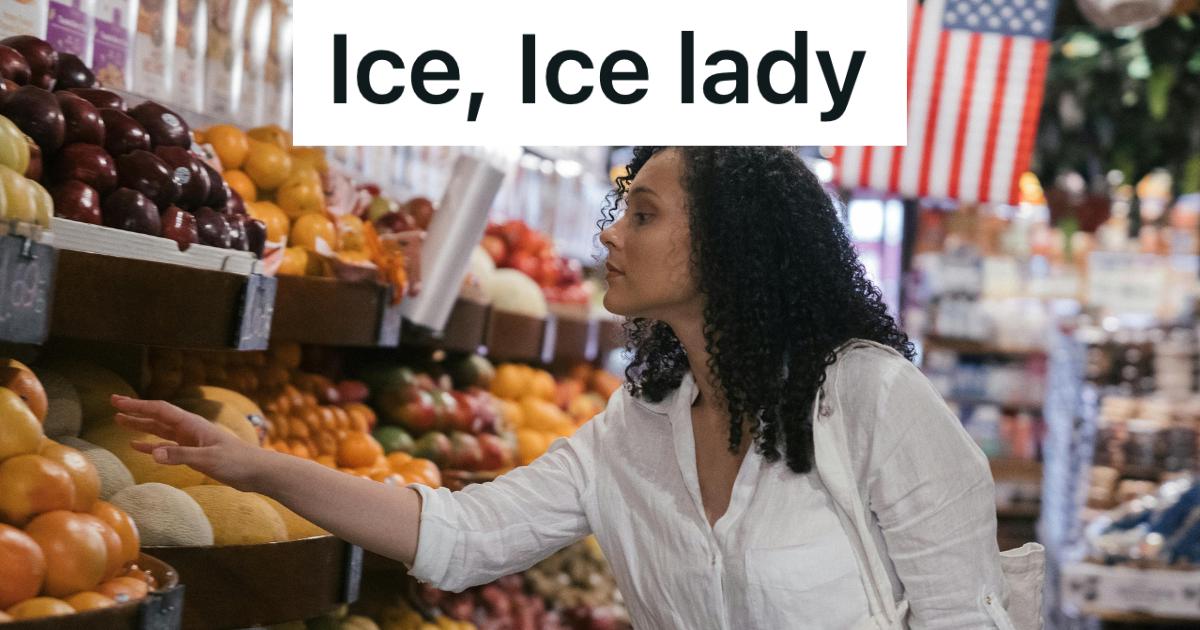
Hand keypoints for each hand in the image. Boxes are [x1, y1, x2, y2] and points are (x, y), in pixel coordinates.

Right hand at [111, 395, 264, 488]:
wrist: (256, 472)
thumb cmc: (237, 462)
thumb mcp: (208, 459)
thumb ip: (181, 455)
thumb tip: (153, 453)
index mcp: (192, 424)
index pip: (160, 410)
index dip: (137, 405)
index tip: (117, 401)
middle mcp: (189, 429)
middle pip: (157, 417)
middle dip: (135, 411)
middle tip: (113, 405)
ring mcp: (190, 441)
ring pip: (159, 431)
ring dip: (140, 426)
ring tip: (118, 422)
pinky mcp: (193, 454)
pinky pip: (166, 447)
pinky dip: (151, 445)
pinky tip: (137, 447)